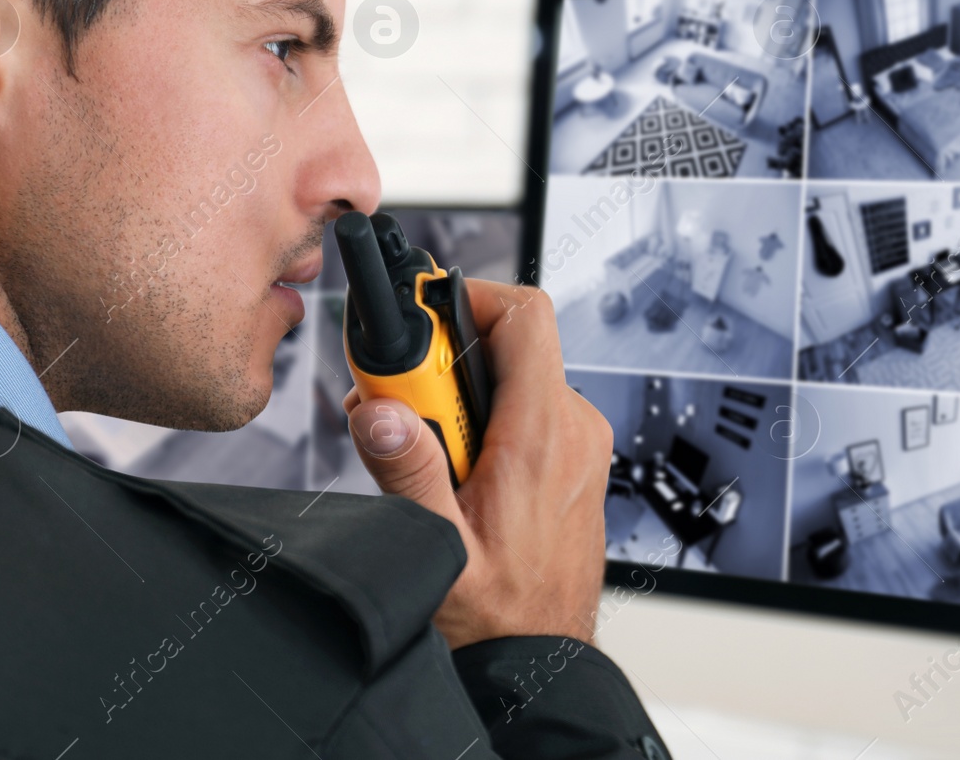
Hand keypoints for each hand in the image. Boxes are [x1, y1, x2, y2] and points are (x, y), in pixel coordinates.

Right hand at [341, 280, 610, 649]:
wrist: (539, 659)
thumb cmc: (502, 618)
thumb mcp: (439, 548)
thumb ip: (407, 471)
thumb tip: (381, 409)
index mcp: (545, 437)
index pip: (525, 317)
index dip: (469, 298)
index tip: (419, 319)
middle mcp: (573, 430)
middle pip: (507, 345)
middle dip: (442, 362)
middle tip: (395, 404)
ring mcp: (578, 444)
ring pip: (512, 378)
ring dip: (456, 396)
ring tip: (418, 450)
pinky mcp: (572, 459)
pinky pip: (525, 410)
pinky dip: (481, 419)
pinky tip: (449, 467)